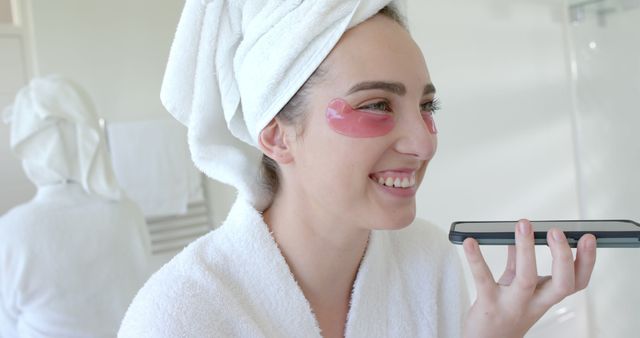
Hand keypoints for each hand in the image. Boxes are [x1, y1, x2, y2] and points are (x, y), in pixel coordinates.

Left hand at [462, 219, 596, 337]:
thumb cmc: (503, 313)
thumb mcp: (517, 289)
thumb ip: (519, 263)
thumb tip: (522, 234)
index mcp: (544, 297)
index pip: (576, 282)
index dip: (586, 262)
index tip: (588, 239)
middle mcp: (533, 304)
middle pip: (561, 284)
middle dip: (563, 258)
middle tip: (557, 232)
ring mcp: (512, 305)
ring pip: (526, 279)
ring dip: (526, 250)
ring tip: (523, 224)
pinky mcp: (488, 306)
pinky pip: (483, 280)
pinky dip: (476, 259)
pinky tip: (470, 242)